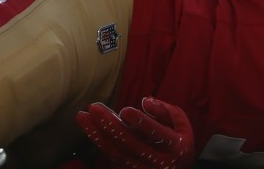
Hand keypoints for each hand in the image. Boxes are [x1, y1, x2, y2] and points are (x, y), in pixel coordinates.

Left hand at [77, 98, 195, 168]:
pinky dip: (100, 143)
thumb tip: (145, 101)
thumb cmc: (178, 140)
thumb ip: (165, 111)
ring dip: (98, 134)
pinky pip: (113, 159)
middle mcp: (159, 162)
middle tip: (94, 108)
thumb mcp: (181, 123)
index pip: (156, 134)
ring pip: (117, 153)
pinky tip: (90, 128)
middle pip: (131, 144)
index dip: (141, 122)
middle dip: (110, 125)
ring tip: (83, 117)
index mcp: (176, 147)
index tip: (125, 110)